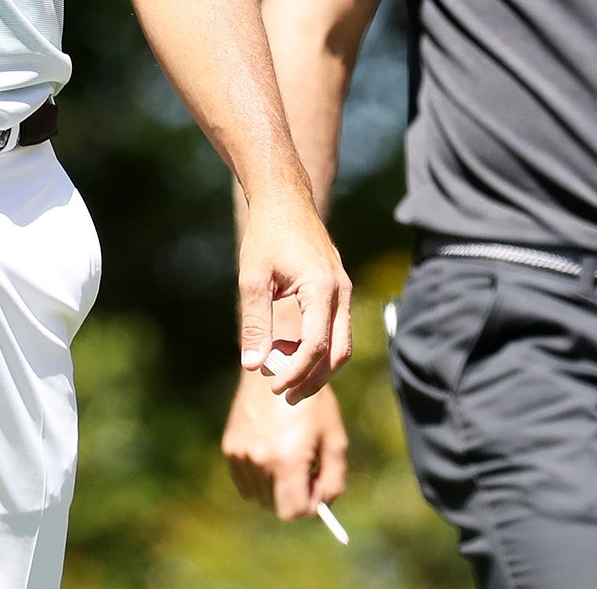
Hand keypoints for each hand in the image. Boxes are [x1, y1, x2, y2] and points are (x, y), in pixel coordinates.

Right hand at [223, 373, 348, 518]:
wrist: (277, 369)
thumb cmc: (312, 404)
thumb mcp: (334, 439)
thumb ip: (334, 479)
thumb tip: (323, 506)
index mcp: (286, 459)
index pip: (292, 512)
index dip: (310, 505)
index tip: (317, 484)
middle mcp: (259, 461)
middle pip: (274, 507)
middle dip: (293, 497)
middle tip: (306, 469)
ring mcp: (240, 456)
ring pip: (258, 497)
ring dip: (276, 488)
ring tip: (289, 457)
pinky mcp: (230, 448)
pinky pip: (244, 482)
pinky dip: (259, 478)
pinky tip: (272, 452)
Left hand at [238, 188, 351, 402]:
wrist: (285, 201)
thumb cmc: (266, 236)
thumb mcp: (253, 279)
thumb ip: (255, 323)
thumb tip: (253, 366)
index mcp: (322, 288)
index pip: (316, 346)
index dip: (296, 372)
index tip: (273, 387)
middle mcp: (341, 291)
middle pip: (339, 352)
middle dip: (314, 380)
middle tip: (285, 396)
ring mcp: (343, 290)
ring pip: (342, 343)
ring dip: (317, 366)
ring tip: (282, 375)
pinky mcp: (338, 289)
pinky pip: (336, 329)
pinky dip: (318, 347)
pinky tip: (288, 348)